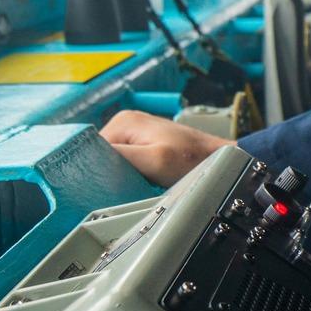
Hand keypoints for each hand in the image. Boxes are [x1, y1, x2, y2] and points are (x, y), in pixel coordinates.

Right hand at [101, 109, 233, 186]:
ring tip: (134, 185)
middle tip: (122, 188)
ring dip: (119, 176)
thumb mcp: (154, 159)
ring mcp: (134, 135)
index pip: (92, 149)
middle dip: (107, 173)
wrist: (219, 160)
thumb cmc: (193, 160)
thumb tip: (91, 160)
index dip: (95, 169)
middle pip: (101, 156)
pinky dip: (130, 175)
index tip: (103, 186)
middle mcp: (125, 125)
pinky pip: (126, 164)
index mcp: (122, 121)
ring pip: (112, 162)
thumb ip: (121, 156)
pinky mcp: (143, 147)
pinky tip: (139, 183)